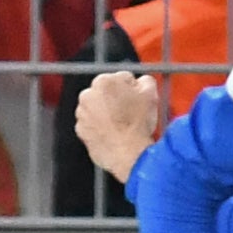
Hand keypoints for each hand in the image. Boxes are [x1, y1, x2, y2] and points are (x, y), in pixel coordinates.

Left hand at [71, 69, 162, 185]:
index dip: (133, 90)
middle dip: (118, 100)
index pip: (121, 79)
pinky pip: (92, 125)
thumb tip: (142, 81)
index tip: (137, 98)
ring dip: (109, 114)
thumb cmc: (138, 124)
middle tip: (131, 112)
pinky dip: (101, 128)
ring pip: (98, 109)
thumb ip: (145, 80)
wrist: (128, 153)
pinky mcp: (81, 131)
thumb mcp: (151, 93)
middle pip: (107, 93)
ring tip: (124, 125)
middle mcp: (88, 95)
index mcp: (104, 82)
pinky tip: (115, 133)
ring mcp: (82, 114)